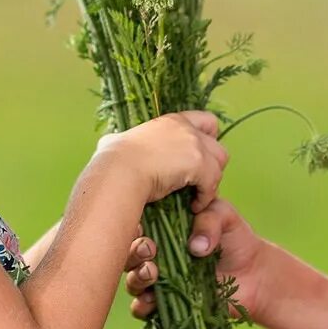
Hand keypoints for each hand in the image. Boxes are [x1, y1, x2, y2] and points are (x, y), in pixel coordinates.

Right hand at [94, 110, 226, 209]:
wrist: (118, 170)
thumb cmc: (111, 160)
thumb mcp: (115, 142)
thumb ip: (118, 140)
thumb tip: (107, 143)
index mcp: (171, 121)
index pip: (207, 121)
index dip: (207, 140)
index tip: (198, 158)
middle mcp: (187, 129)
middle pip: (218, 146)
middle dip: (212, 165)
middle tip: (197, 183)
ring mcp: (195, 145)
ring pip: (220, 164)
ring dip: (211, 182)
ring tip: (195, 197)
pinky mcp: (199, 163)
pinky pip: (213, 184)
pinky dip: (205, 197)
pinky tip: (192, 207)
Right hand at [123, 196, 268, 322]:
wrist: (255, 274)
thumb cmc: (236, 238)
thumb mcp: (224, 216)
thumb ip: (209, 220)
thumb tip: (195, 246)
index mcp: (163, 226)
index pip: (137, 225)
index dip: (133, 227)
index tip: (142, 229)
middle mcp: (155, 253)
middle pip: (129, 253)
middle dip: (133, 253)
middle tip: (149, 250)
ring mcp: (159, 279)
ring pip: (133, 279)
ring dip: (136, 277)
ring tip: (153, 273)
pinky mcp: (167, 303)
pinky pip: (143, 308)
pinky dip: (142, 306)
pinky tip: (151, 301)